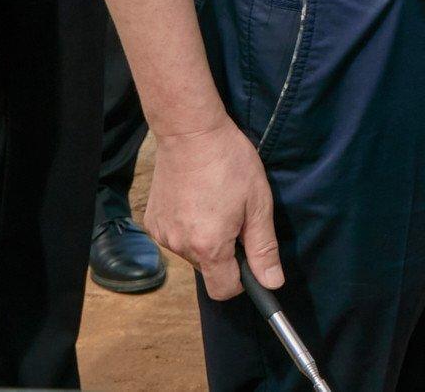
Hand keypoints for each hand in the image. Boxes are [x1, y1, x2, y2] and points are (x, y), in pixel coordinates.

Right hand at [143, 121, 280, 301]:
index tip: (249, 259)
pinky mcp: (152, 221)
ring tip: (215, 203)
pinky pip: (176, 236)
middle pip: (209, 269)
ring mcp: (162, 234)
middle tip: (235, 217)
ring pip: (192, 252)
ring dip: (206, 238)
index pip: (224, 290)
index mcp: (209, 246)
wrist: (190, 133)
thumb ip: (263, 249)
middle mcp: (180, 246)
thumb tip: (272, 283)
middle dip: (225, 252)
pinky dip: (188, 226)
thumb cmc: (229, 163)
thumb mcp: (258, 204)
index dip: (241, 281)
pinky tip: (197, 200)